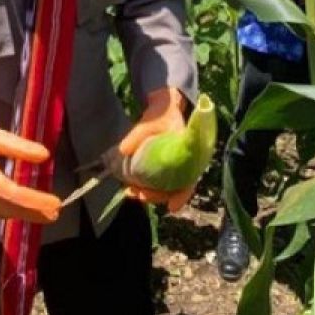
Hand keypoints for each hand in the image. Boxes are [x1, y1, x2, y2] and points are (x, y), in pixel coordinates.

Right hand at [0, 91, 60, 223]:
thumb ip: (20, 147)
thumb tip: (44, 155)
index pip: (14, 194)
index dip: (36, 201)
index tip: (55, 203)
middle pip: (11, 209)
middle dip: (35, 213)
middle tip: (56, 213)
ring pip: (3, 213)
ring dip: (25, 214)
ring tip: (46, 211)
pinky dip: (11, 212)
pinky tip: (25, 209)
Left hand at [118, 88, 193, 212]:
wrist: (165, 106)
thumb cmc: (164, 114)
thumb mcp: (153, 120)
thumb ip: (139, 134)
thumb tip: (123, 150)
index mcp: (190, 154)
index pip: (190, 181)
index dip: (182, 196)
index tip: (172, 208)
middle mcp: (185, 165)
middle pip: (175, 189)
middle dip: (157, 196)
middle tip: (140, 195)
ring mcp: (175, 167)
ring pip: (165, 187)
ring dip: (149, 194)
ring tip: (131, 192)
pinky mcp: (164, 166)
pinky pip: (157, 181)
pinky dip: (145, 186)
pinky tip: (131, 188)